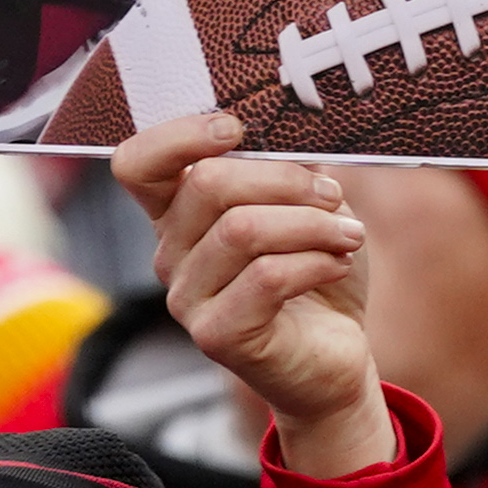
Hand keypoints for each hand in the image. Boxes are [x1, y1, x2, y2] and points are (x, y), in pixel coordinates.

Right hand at [114, 113, 395, 476]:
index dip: (179, 135)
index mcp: (181, 214)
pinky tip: (338, 264)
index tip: (236, 128)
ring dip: (313, 223)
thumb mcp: (309, 208)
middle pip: (205, 184)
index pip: (138, 164)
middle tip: (332, 195)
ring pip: (242, 229)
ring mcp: (187, 298)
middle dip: (285, 179)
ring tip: (350, 235)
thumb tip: (296, 137)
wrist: (334, 358)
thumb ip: (290, 171)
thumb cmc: (317, 275)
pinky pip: (267, 276)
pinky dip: (316, 260)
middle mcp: (171, 254)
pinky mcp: (216, 335)